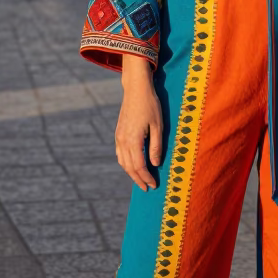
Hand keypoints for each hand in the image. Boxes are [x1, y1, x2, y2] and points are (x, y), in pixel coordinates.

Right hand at [115, 54, 162, 190]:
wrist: (136, 89)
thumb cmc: (150, 105)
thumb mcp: (158, 126)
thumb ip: (156, 147)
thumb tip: (155, 165)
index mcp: (133, 140)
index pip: (139, 166)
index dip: (146, 177)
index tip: (154, 185)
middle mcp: (123, 140)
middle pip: (129, 167)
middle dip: (138, 179)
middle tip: (147, 188)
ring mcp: (119, 137)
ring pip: (122, 162)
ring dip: (131, 173)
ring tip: (141, 180)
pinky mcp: (118, 133)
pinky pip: (120, 154)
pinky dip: (126, 163)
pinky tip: (133, 166)